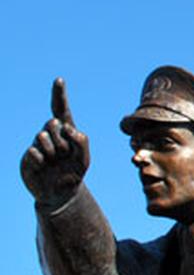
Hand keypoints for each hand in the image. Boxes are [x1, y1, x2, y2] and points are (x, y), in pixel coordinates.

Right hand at [21, 78, 90, 207]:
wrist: (60, 194)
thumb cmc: (73, 174)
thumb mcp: (84, 159)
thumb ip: (82, 141)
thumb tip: (66, 127)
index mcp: (65, 132)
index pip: (61, 110)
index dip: (59, 95)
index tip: (59, 80)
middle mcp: (50, 135)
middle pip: (53, 123)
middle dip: (62, 139)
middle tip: (64, 155)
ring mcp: (37, 144)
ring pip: (43, 136)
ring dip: (53, 151)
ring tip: (55, 162)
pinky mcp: (28, 156)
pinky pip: (34, 151)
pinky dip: (42, 160)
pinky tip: (44, 167)